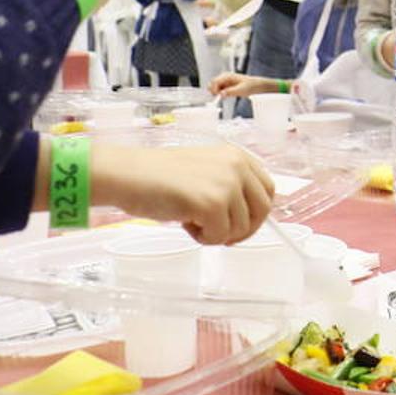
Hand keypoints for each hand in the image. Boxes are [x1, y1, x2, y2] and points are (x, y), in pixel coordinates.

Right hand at [92, 143, 274, 244]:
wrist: (128, 174)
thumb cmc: (158, 175)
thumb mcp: (204, 170)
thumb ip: (228, 184)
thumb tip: (248, 215)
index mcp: (237, 156)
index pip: (267, 189)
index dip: (256, 212)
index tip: (239, 224)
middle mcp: (237, 166)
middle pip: (262, 210)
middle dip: (244, 229)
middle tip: (220, 235)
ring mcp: (226, 184)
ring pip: (241, 227)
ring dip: (218, 234)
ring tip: (192, 222)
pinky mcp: (212, 204)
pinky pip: (221, 236)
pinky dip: (204, 238)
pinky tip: (185, 224)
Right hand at [208, 72, 278, 98]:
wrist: (257, 86)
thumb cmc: (251, 85)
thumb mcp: (241, 90)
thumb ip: (230, 92)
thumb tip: (221, 94)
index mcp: (227, 76)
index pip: (214, 82)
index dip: (214, 89)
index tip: (218, 96)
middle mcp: (224, 77)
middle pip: (212, 84)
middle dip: (214, 91)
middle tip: (221, 97)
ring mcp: (225, 81)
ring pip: (215, 88)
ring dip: (217, 93)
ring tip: (226, 96)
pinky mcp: (227, 86)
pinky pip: (219, 90)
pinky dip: (221, 94)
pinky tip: (227, 96)